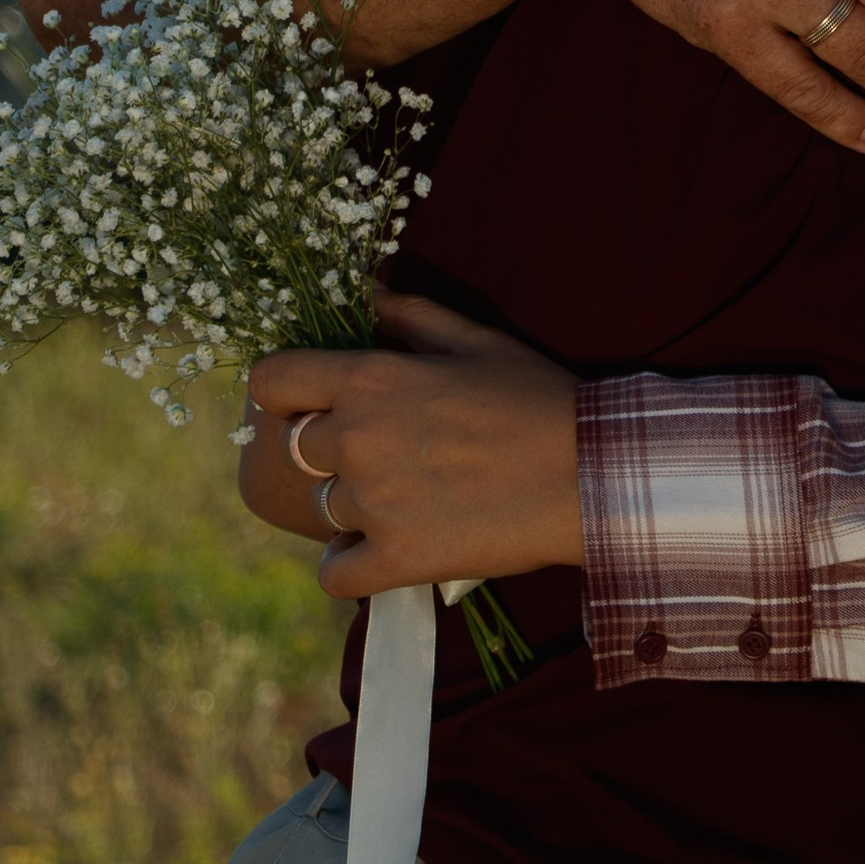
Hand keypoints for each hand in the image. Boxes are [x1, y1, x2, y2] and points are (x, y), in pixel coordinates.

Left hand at [241, 290, 582, 598]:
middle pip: (297, 447)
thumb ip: (411, 315)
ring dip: (353, 503)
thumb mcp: (477, 341)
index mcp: (371, 379)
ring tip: (405, 497)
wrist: (593, 474)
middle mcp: (359, 440)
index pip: (271, 381)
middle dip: (331, 448)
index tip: (310, 399)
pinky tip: (382, 548)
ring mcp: (374, 504)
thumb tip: (368, 291)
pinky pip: (333, 572)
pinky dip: (350, 563)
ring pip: (323, 506)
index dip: (285, 389)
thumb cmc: (539, 398)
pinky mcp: (396, 559)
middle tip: (382, 453)